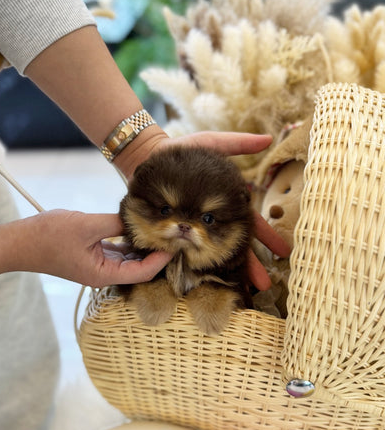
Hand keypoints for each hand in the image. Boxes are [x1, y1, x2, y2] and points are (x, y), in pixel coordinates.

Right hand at [0, 210, 171, 286]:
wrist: (19, 242)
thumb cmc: (48, 236)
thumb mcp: (87, 225)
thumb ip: (116, 222)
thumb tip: (139, 216)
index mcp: (103, 274)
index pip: (143, 271)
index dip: (162, 258)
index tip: (176, 242)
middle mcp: (103, 274)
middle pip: (139, 267)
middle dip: (157, 252)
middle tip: (174, 234)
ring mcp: (97, 265)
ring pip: (129, 258)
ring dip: (143, 245)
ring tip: (161, 229)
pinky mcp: (92, 255)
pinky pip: (117, 250)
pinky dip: (129, 240)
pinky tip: (139, 226)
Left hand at [117, 129, 290, 289]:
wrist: (147, 156)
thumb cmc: (182, 152)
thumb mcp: (211, 144)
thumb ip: (237, 144)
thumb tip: (268, 139)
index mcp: (226, 204)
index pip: (251, 224)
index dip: (267, 238)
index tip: (283, 253)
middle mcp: (211, 220)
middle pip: (234, 245)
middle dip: (250, 265)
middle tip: (264, 284)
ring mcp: (193, 228)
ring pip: (213, 254)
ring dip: (227, 272)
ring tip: (241, 290)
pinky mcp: (173, 233)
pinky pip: (184, 252)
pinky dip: (194, 267)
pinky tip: (203, 281)